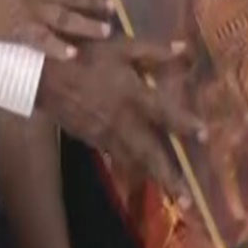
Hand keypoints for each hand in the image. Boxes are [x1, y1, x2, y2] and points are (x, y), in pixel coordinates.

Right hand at [38, 36, 203, 196]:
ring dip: (152, 179)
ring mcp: (105, 135)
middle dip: (169, 178)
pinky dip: (129, 168)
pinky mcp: (91, 140)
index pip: (166, 114)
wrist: (42, 75)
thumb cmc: (84, 55)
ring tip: (172, 196)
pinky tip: (138, 174)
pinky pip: (115, 157)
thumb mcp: (121, 46)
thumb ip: (155, 51)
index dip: (186, 124)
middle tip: (188, 202)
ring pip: (133, 161)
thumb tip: (186, 49)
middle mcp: (123, 121)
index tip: (205, 136)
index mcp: (133, 96)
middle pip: (150, 154)